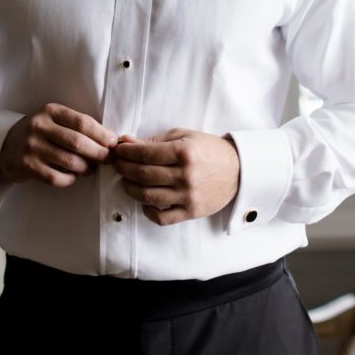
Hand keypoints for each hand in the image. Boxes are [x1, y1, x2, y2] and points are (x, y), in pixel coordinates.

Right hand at [0, 103, 117, 187]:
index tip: (114, 142)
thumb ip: (75, 125)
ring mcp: (32, 147)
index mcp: (50, 111)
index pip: (82, 122)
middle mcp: (40, 127)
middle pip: (78, 142)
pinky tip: (73, 177)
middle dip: (99, 153)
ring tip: (91, 168)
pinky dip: (70, 179)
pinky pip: (57, 178)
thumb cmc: (39, 133)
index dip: (101, 134)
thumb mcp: (53, 120)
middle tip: (109, 159)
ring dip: (86, 168)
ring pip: (69, 162)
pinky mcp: (28, 166)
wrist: (5, 145)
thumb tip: (108, 139)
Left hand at [113, 128, 239, 225]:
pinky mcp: (191, 212)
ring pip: (148, 196)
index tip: (117, 150)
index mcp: (184, 152)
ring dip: (130, 188)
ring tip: (125, 180)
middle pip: (143, 174)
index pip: (145, 153)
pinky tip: (144, 202)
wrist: (238, 170)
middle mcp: (185, 175)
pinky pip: (162, 218)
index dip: (126, 152)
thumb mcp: (183, 136)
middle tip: (116, 163)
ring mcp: (187, 196)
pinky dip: (148, 211)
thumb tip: (126, 142)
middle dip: (123, 168)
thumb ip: (154, 140)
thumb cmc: (208, 149)